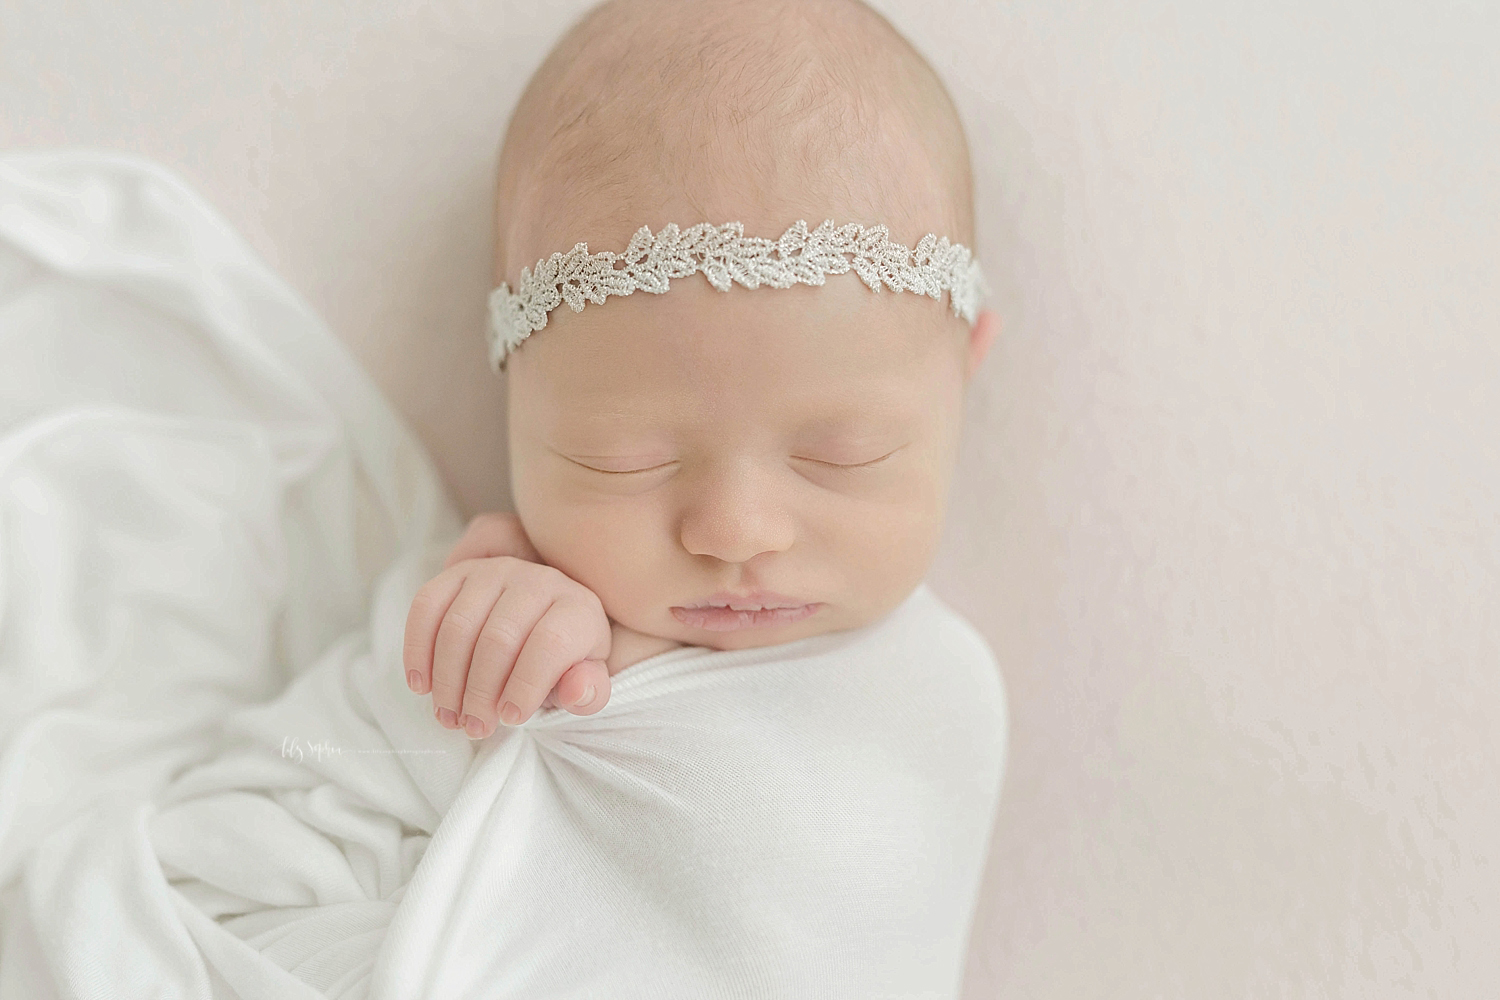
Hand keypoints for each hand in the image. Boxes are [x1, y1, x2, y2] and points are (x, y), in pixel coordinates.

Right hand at [403, 512, 612, 737]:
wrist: (541, 618)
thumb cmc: (565, 658)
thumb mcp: (585, 679)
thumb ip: (588, 690)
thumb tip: (577, 692)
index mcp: (577, 609)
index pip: (550, 644)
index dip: (526, 685)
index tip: (511, 719)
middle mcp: (538, 580)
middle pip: (498, 638)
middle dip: (480, 692)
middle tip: (474, 726)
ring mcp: (496, 571)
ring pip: (458, 626)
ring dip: (447, 680)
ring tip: (449, 715)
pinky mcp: (459, 572)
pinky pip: (427, 606)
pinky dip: (417, 650)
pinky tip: (421, 685)